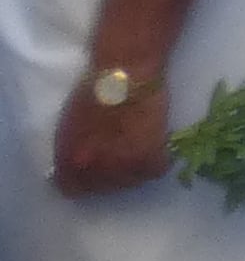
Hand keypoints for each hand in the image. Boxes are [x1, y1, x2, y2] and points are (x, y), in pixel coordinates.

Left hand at [54, 70, 165, 198]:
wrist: (125, 71)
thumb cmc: (95, 90)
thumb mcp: (70, 125)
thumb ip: (72, 151)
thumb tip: (80, 164)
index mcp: (68, 161)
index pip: (72, 189)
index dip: (86, 179)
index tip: (98, 169)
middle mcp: (91, 170)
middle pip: (106, 187)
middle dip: (115, 173)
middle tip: (125, 153)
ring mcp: (119, 166)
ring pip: (133, 181)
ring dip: (138, 166)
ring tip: (142, 143)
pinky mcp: (147, 157)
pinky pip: (157, 169)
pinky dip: (160, 158)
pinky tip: (157, 141)